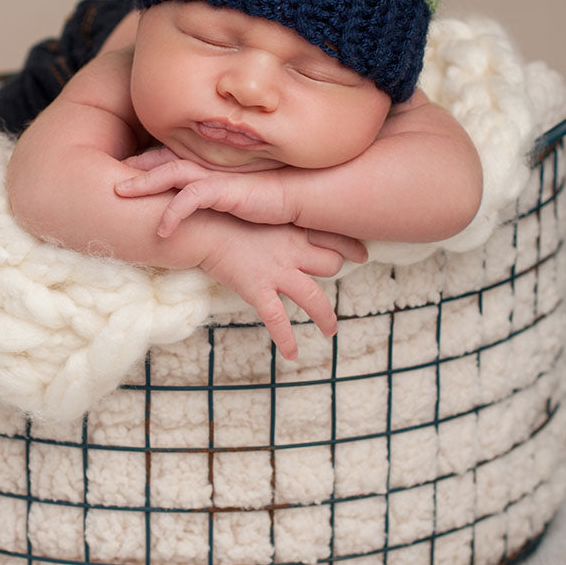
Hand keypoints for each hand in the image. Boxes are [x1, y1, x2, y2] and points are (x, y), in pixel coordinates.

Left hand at [117, 153, 290, 235]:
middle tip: (108, 178)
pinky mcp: (222, 190)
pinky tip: (160, 230)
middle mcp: (206, 167)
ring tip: (119, 193)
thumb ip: (212, 198)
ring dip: (143, 182)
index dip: (143, 164)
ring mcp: (213, 176)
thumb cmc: (267, 198)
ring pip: (169, 171)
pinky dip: (172, 213)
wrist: (297, 194)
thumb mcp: (232, 197)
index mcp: (206, 167)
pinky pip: (189, 198)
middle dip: (133, 166)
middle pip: (161, 159)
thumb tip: (194, 212)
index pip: (168, 159)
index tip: (120, 172)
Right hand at [200, 222, 364, 359]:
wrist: (202, 224)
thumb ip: (275, 221)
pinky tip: (291, 354)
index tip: (363, 254)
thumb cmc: (223, 214)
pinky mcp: (257, 288)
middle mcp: (292, 249)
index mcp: (293, 227)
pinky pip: (278, 320)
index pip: (334, 237)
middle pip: (330, 265)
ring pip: (315, 298)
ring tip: (330, 332)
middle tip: (334, 286)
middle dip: (334, 276)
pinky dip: (286, 339)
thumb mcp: (258, 211)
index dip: (351, 247)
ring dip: (326, 317)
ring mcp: (277, 271)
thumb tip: (278, 228)